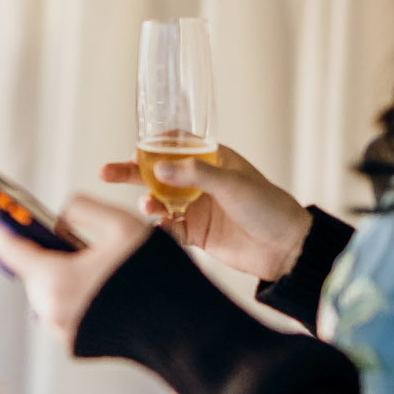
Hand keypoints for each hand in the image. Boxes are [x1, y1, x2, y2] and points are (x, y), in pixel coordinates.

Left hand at [0, 195, 151, 346]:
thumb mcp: (122, 224)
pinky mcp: (77, 345)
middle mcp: (50, 310)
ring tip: (92, 256)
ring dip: (59, 271)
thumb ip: (82, 210)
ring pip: (47, 290)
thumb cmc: (156, 276)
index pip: (7, 247)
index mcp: (55, 279)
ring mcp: (62, 331)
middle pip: (30, 269)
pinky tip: (102, 282)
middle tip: (58, 228)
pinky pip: (63, 309)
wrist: (185, 331)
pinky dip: (73, 292)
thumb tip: (60, 221)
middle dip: (40, 248)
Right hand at [97, 144, 310, 279]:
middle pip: (157, 173)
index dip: (152, 145)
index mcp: (212, 159)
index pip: (175, 144)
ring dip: (148, 202)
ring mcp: (196, 208)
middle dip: (131, 172)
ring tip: (148, 207)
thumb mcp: (232, 183)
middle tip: (107, 172)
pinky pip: (168, 228)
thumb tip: (157, 167)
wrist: (286, 248)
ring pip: (159, 201)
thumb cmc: (268, 207)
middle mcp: (200, 182)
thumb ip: (194, 174)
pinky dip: (158, 228)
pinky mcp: (196, 234)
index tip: (133, 149)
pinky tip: (157, 227)